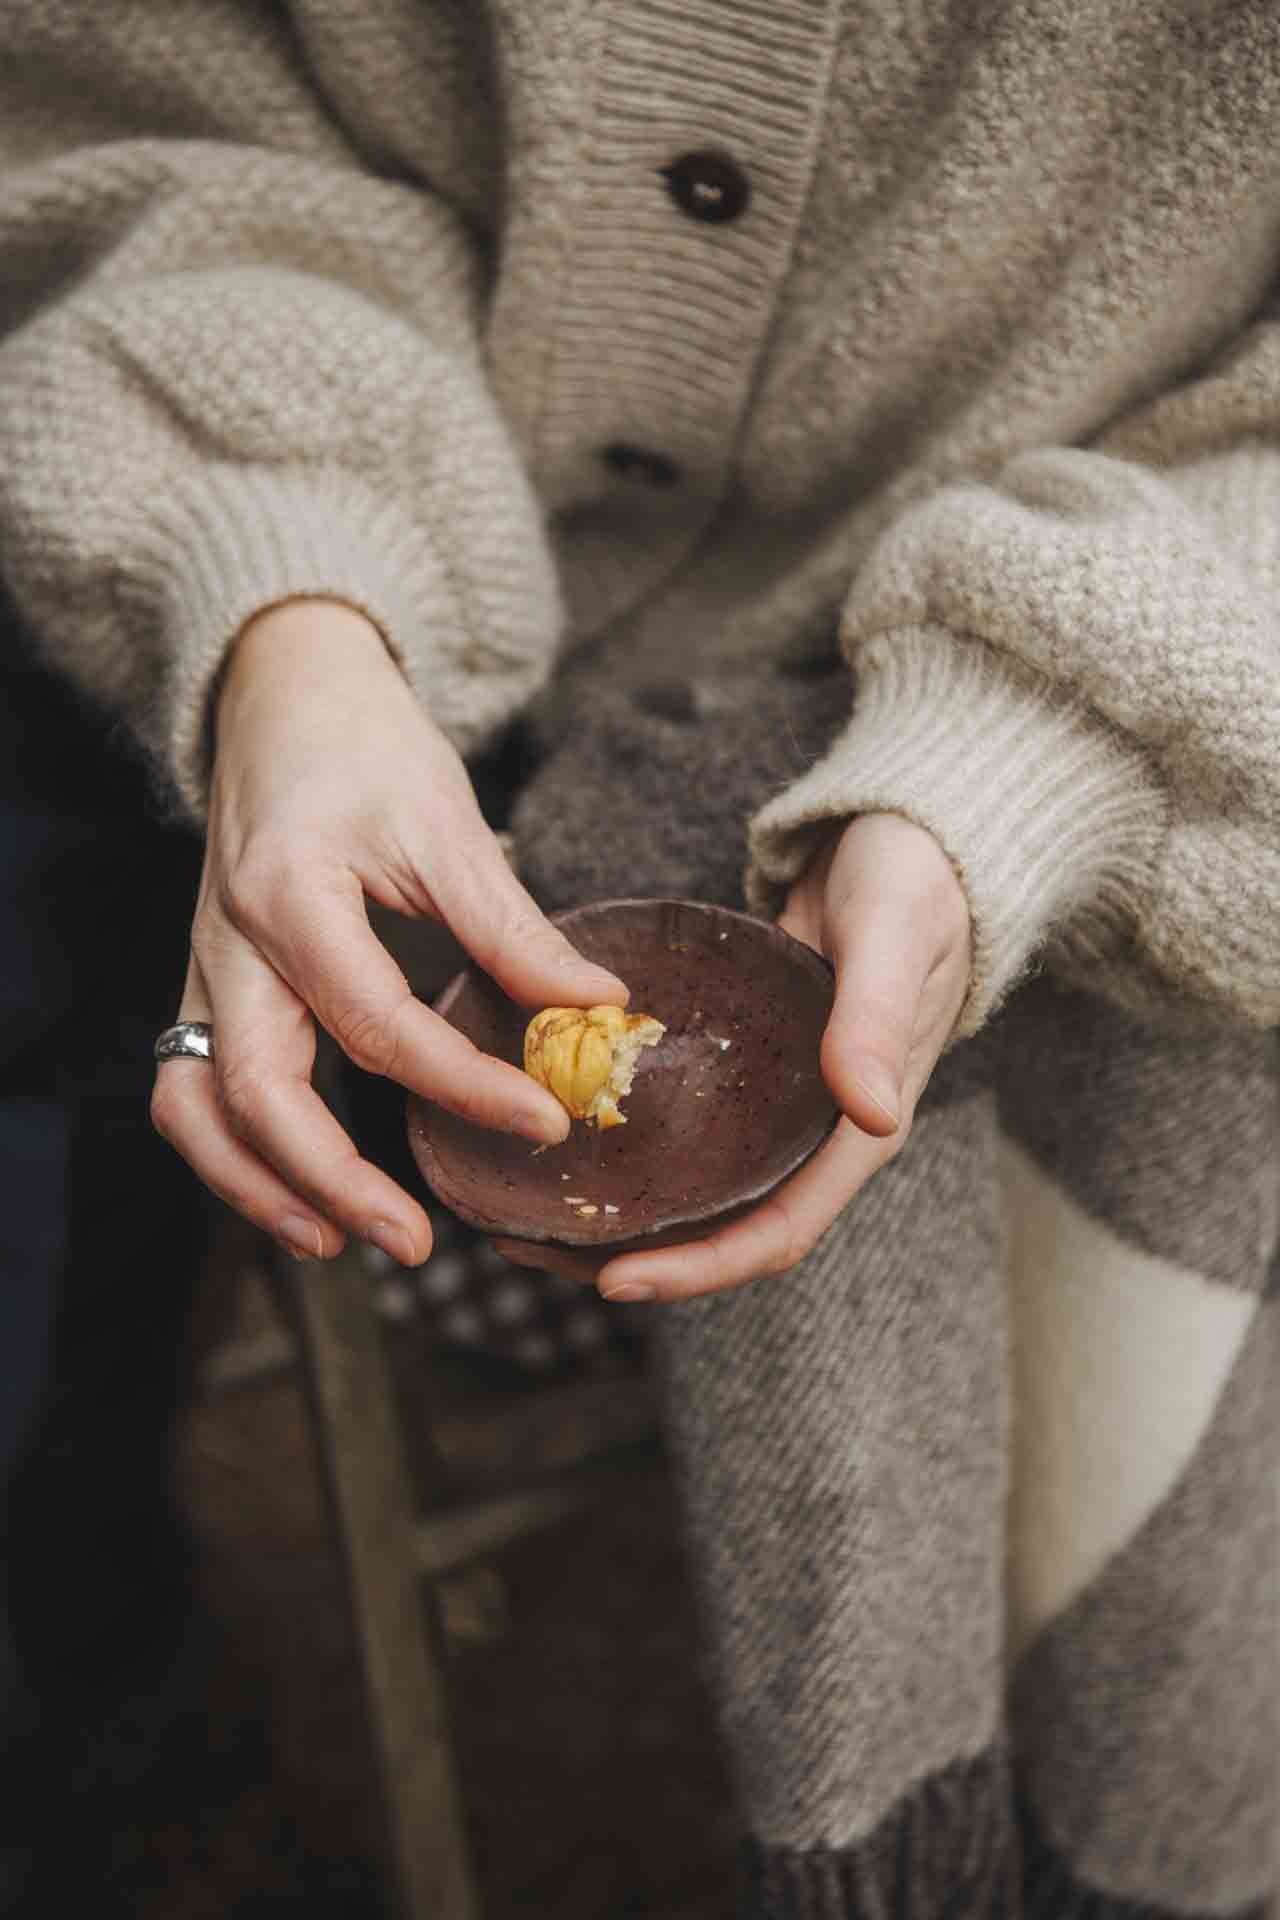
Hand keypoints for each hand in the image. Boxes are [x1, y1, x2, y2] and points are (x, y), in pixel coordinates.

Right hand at [151, 598, 626, 1266]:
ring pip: (197, 1110)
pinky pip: (196, 1092)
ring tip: (340, 1242)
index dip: (467, 1086)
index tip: (548, 1122)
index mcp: (291, 894)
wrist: (283, 695)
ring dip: (261, 1188)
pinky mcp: (209, 990)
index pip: (379, 1023)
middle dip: (332, 1183)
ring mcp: (202, 972)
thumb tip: (598, 1008)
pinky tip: (307, 1195)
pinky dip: (240, 1155)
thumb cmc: (364, 744)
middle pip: (257, 1095)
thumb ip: (513, 927)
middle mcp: (227, 945)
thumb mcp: (447, 822)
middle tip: (418, 1244)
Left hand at [494, 813, 971, 1300]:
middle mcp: (815, 1132)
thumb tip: (871, 1114)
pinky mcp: (748, 1068)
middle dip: (639, 1254)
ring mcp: (779, 1102)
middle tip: (534, 1249)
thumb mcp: (893, 941)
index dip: (700, 1267)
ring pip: (696, 1183)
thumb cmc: (916, 886)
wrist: (913, 839)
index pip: (778, 1231)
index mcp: (859, 1130)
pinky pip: (685, 1123)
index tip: (615, 1279)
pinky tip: (559, 1123)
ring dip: (621, 1206)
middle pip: (723, 1226)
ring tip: (527, 1209)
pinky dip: (628, 1138)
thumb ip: (876, 1021)